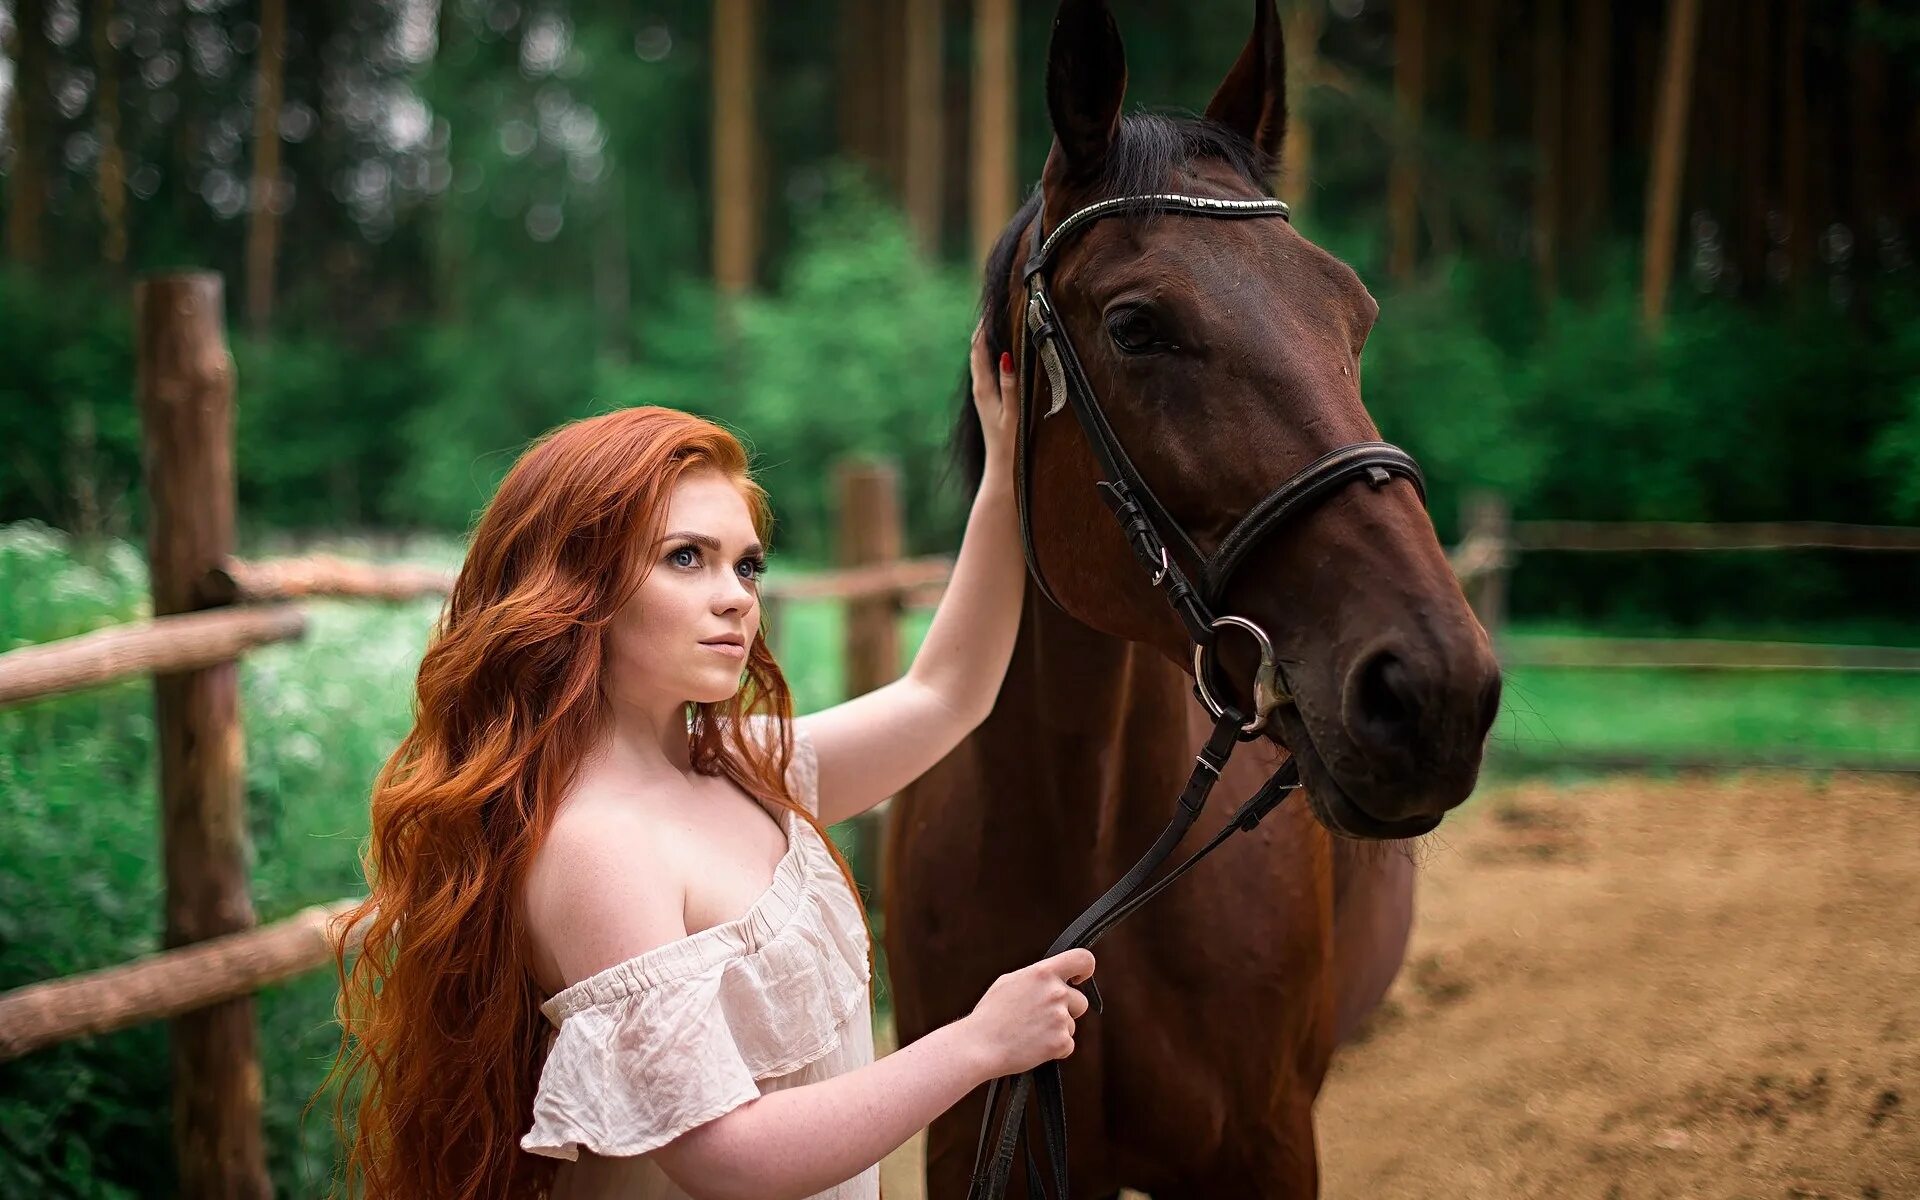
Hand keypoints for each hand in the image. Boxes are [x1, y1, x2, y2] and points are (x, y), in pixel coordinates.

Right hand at [960, 948, 1094, 1079]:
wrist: (979, 1045)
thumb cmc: (990, 1015)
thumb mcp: (1009, 982)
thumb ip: (1036, 978)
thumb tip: (1051, 978)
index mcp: (1043, 973)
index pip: (1082, 959)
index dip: (1086, 969)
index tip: (1079, 979)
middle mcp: (1056, 993)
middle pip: (1080, 1002)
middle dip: (1067, 1010)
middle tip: (1041, 1018)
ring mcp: (1060, 1018)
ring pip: (1071, 1025)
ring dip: (1057, 1030)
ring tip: (1030, 1033)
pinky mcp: (1061, 1042)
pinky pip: (1067, 1045)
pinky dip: (1054, 1049)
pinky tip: (1034, 1046)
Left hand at [970, 321, 1017, 483]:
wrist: (1003, 474)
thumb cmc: (1011, 446)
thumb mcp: (1013, 412)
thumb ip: (1010, 384)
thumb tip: (1004, 356)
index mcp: (983, 389)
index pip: (978, 348)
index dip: (983, 326)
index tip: (992, 306)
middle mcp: (980, 390)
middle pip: (978, 351)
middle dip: (986, 329)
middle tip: (997, 307)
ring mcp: (984, 397)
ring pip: (983, 361)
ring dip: (989, 341)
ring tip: (1000, 321)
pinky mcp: (990, 403)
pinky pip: (989, 371)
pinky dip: (994, 356)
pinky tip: (1005, 353)